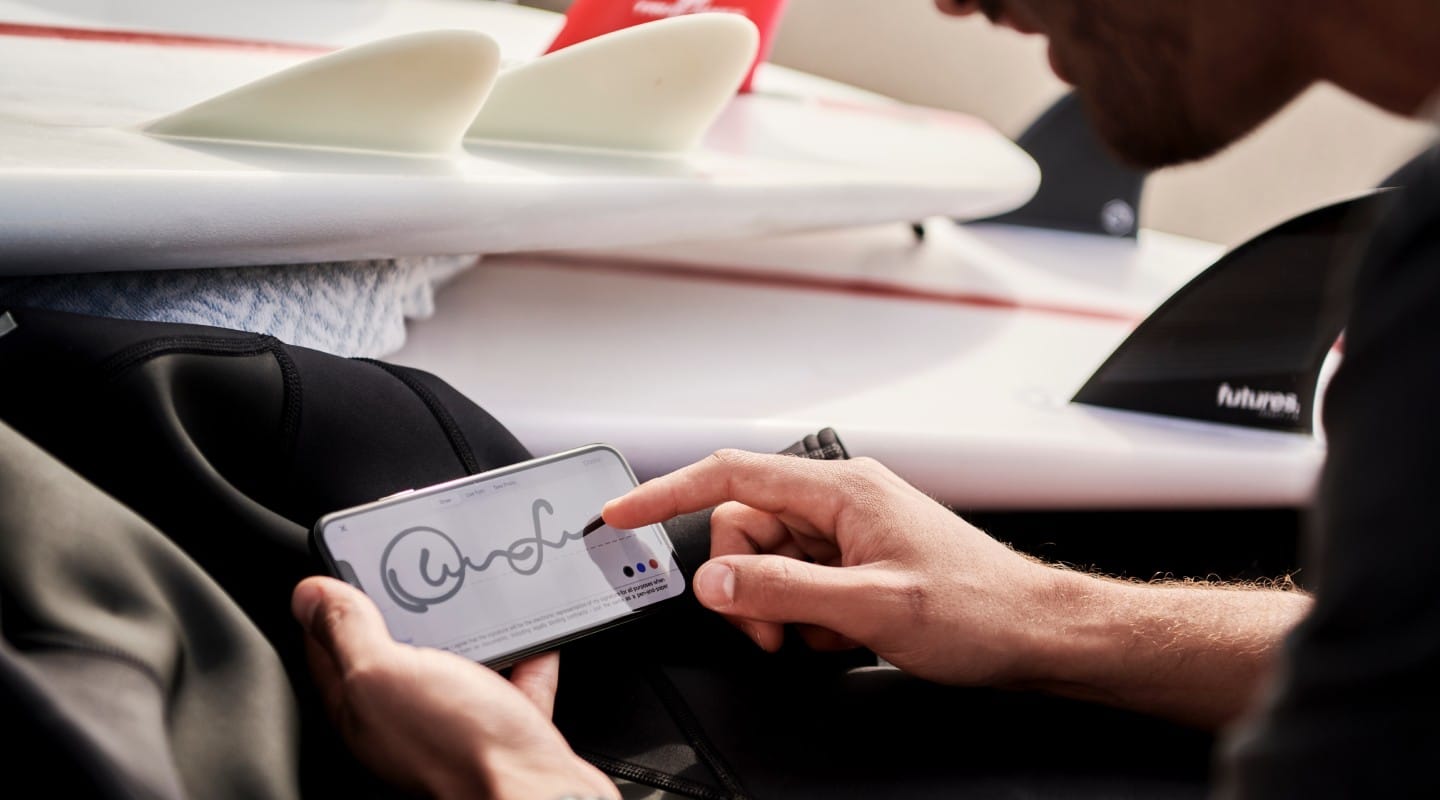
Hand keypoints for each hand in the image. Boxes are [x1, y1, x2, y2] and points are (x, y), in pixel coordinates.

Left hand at [292, 577, 616, 799]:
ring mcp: (458, 723)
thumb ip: (348, 632)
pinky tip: (532, 635)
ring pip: (458, 663)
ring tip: (474, 593)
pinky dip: (526, 655)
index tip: (352, 558)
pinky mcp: (507, 726)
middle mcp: (405, 718)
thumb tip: (310, 595)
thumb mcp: (383, 673)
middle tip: (417, 568)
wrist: (535, 790)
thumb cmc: (458, 748)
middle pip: (397, 649)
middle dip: (406, 607)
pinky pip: (515, 681)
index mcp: (362, 706)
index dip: (335, 598)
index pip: (330, 644)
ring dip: (468, 629)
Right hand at [602, 450, 1062, 686]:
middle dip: (743, 586)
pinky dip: (805, 618)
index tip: (621, 514)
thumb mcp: (871, 607)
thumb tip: (714, 577)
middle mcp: (841, 501)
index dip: (665, 492)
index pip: (730, 476)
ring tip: (822, 638)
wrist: (1036, 632)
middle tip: (771, 633)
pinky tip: (843, 636)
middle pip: (744, 531)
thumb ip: (783, 590)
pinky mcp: (858, 561)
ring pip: (769, 564)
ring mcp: (850, 532)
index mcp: (841, 489)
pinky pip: (799, 584)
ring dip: (777, 609)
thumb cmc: (980, 608)